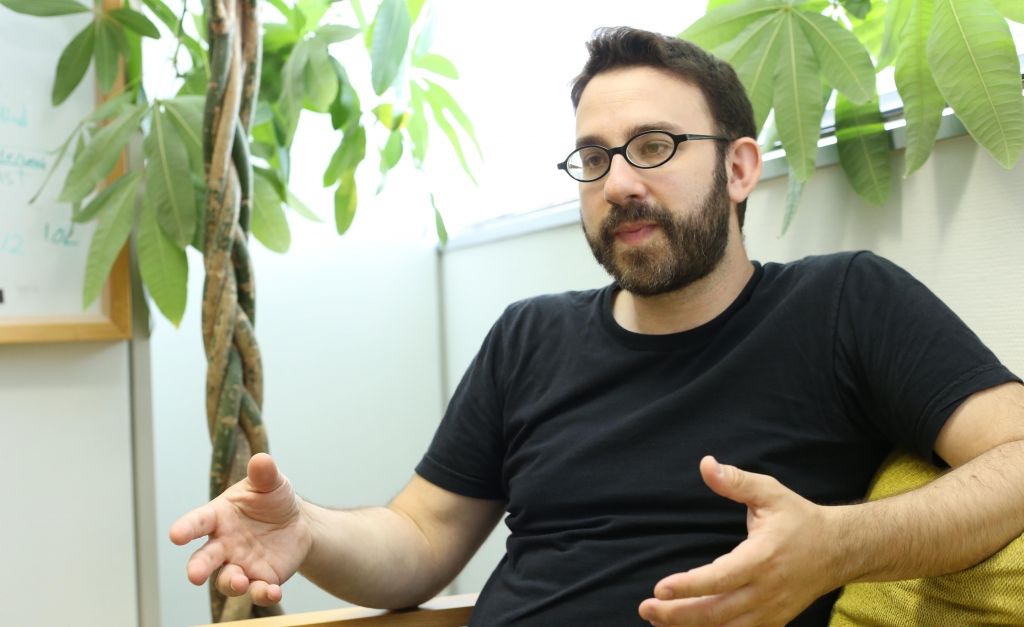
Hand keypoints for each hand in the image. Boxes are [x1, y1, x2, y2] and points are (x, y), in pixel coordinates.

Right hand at [169, 453, 312, 605]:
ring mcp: (240, 564)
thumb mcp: (270, 483)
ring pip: (227, 579)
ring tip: (240, 583)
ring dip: (231, 584)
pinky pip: (258, 590)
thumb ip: (264, 474)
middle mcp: (224, 544)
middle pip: (204, 558)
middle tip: (194, 575)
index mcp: (219, 517)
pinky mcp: (260, 578)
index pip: (198, 522)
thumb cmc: (271, 500)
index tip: (176, 535)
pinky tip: (273, 591)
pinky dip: (263, 593)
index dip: (185, 528)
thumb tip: (262, 459)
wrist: (295, 522)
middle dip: (198, 567)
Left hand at [638, 456, 839, 626]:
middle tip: (646, 609)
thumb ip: (736, 481)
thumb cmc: (800, 519)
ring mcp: (771, 610)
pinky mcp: (774, 620)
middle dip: (678, 614)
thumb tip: (706, 464)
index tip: (660, 588)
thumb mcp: (770, 492)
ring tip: (659, 621)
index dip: (689, 586)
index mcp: (762, 558)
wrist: (840, 550)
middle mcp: (766, 590)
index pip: (720, 578)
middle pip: (717, 611)